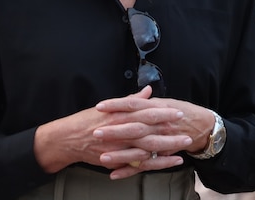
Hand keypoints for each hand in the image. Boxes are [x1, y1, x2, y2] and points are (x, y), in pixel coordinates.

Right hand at [33, 87, 189, 174]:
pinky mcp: (116, 160)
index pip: (144, 112)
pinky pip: (140, 163)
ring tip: (184, 146)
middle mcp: (120, 130)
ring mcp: (118, 147)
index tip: (178, 111)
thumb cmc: (87, 120)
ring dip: (167, 147)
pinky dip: (156, 163)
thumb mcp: (109, 107)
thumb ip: (131, 100)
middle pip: (149, 130)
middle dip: (169, 130)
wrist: (67, 139)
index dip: (162, 112)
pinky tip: (171, 162)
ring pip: (147, 148)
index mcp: (119, 114)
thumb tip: (148, 91)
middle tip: (187, 128)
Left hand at [94, 86, 215, 178]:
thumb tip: (135, 95)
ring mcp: (161, 141)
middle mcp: (158, 125)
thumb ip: (147, 101)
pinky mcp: (162, 155)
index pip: (133, 105)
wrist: (203, 127)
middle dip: (115, 131)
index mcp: (157, 108)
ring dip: (121, 155)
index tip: (100, 106)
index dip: (116, 105)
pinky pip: (145, 165)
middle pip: (134, 127)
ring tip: (102, 158)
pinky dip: (130, 171)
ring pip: (139, 149)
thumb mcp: (164, 102)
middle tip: (96, 132)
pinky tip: (115, 174)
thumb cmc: (182, 112)